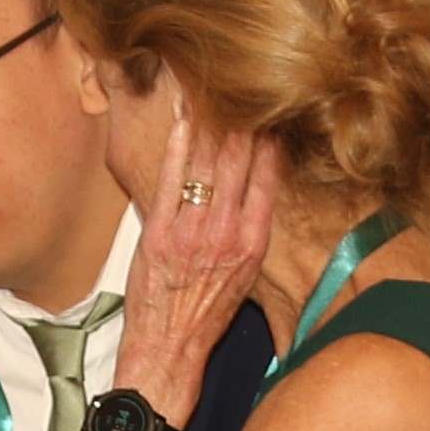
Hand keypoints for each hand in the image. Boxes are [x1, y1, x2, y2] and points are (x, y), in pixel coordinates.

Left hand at [116, 99, 278, 404]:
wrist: (169, 354)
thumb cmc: (204, 316)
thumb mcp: (242, 275)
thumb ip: (246, 230)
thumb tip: (252, 189)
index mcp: (254, 242)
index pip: (269, 173)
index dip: (268, 133)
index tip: (268, 101)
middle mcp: (229, 234)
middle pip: (240, 159)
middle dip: (239, 114)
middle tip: (237, 76)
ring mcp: (194, 233)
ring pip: (206, 162)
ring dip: (207, 118)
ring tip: (208, 83)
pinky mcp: (160, 235)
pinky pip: (172, 178)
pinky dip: (178, 143)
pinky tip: (182, 116)